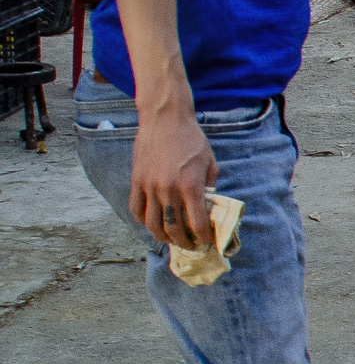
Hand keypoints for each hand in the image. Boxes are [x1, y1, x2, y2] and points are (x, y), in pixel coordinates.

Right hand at [130, 97, 215, 247]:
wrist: (166, 118)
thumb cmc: (192, 138)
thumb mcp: (210, 162)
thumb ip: (209, 187)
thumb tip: (209, 207)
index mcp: (191, 186)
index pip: (197, 225)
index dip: (204, 238)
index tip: (207, 241)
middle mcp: (169, 190)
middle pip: (174, 229)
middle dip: (184, 243)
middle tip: (191, 245)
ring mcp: (149, 186)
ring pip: (153, 225)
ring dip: (163, 237)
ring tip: (172, 239)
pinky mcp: (136, 181)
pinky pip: (136, 209)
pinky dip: (144, 222)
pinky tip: (153, 224)